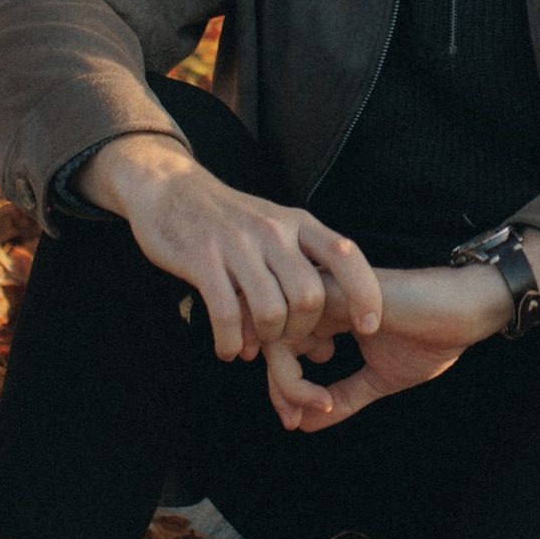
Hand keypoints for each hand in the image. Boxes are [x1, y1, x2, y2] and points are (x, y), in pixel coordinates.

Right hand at [84, 134, 379, 411]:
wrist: (169, 189)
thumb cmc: (230, 222)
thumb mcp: (275, 231)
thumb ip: (302, 278)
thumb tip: (327, 346)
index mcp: (297, 222)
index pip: (346, 255)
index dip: (365, 293)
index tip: (370, 327)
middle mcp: (272, 231)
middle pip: (309, 296)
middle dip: (303, 330)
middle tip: (288, 344)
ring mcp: (237, 245)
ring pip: (271, 311)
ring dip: (266, 340)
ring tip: (255, 346)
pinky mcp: (202, 260)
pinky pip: (228, 315)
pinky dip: (230, 342)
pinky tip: (228, 349)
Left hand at [267, 264, 507, 431]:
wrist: (465, 315)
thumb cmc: (430, 339)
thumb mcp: (378, 379)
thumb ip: (342, 397)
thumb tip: (302, 425)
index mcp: (329, 312)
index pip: (280, 343)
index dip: (280, 385)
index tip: (294, 420)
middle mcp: (321, 298)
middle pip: (268, 339)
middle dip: (277, 386)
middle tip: (294, 419)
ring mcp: (325, 293)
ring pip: (273, 336)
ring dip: (285, 383)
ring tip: (317, 408)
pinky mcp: (334, 296)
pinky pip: (292, 333)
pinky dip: (296, 374)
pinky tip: (324, 397)